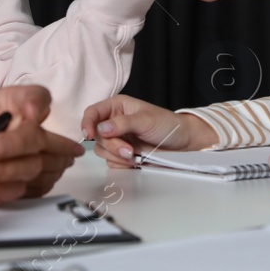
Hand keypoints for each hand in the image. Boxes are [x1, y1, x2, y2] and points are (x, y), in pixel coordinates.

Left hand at [0, 85, 84, 206]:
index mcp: (8, 106)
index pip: (37, 97)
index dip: (38, 103)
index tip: (30, 112)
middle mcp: (22, 132)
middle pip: (41, 136)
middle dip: (21, 143)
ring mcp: (24, 161)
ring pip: (37, 166)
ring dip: (8, 170)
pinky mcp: (17, 187)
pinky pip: (21, 190)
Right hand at [81, 94, 217, 165]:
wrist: (182, 143)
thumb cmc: (167, 124)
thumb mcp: (145, 120)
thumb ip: (122, 123)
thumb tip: (101, 128)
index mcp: (117, 107)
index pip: (92, 113)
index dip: (87, 123)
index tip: (90, 135)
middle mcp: (114, 122)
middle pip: (97, 136)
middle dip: (112, 145)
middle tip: (129, 150)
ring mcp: (117, 139)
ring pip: (102, 150)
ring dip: (117, 155)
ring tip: (134, 155)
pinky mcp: (121, 154)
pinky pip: (111, 162)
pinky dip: (121, 163)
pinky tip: (135, 160)